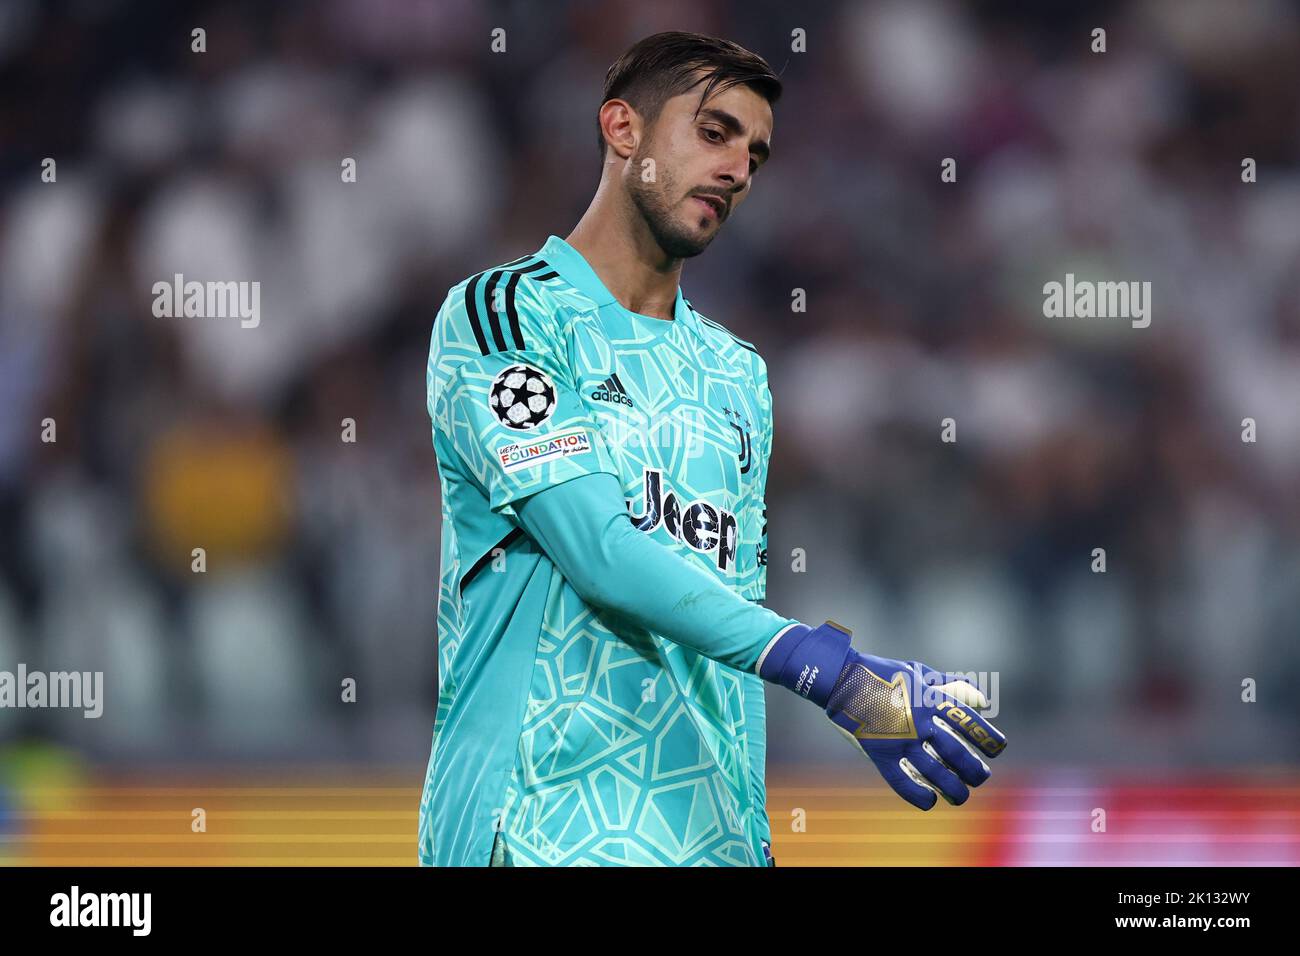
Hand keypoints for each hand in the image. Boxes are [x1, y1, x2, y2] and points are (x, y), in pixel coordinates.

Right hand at [825, 649, 1005, 809]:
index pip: (968, 722)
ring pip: (936, 773)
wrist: (840, 678)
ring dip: (954, 790)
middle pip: (957, 753)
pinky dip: (919, 796)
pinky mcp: (880, 754)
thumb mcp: (917, 671)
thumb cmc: (881, 673)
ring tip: (961, 796)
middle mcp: (919, 721)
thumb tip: (981, 700)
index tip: (997, 750)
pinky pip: (903, 783)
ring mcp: (899, 740)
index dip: (988, 738)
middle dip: (975, 770)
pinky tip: (929, 801)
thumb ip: (949, 685)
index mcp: (930, 698)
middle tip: (981, 777)